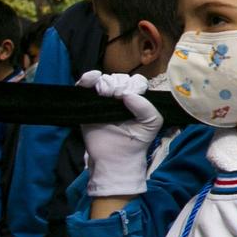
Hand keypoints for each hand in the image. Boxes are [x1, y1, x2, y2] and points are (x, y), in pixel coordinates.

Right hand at [76, 70, 161, 197]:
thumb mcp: (152, 124)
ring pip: (101, 81)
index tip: (129, 93)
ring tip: (105, 91)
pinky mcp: (87, 106)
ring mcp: (102, 101)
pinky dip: (86, 80)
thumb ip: (146, 108)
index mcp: (136, 99)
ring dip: (102, 81)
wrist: (116, 159)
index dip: (131, 84)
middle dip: (117, 84)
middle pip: (117, 80)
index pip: (134, 82)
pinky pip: (84, 88)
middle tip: (116, 96)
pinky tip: (91, 78)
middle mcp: (119, 98)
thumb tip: (127, 94)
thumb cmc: (137, 141)